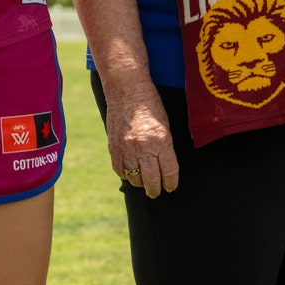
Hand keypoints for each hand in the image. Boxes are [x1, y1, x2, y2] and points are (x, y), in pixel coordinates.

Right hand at [104, 79, 178, 196]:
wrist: (127, 91)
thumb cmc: (150, 106)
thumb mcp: (165, 127)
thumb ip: (164, 148)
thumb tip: (163, 167)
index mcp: (161, 141)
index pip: (169, 172)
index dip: (171, 183)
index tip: (170, 187)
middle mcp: (144, 147)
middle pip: (151, 179)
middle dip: (155, 190)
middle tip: (156, 192)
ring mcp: (126, 148)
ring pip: (134, 177)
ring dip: (139, 183)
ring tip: (142, 184)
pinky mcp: (114, 147)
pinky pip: (119, 169)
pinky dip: (124, 175)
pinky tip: (129, 174)